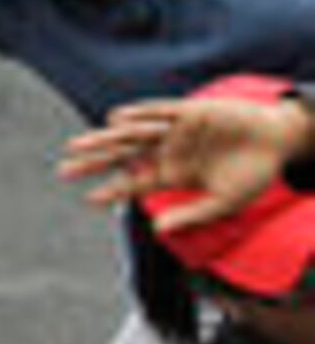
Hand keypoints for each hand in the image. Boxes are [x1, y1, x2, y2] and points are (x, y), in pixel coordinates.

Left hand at [57, 93, 314, 225]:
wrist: (279, 142)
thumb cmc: (252, 175)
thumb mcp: (224, 201)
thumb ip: (192, 215)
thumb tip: (157, 232)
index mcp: (172, 175)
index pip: (134, 183)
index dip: (112, 191)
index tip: (90, 200)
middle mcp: (166, 152)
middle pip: (122, 157)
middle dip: (93, 162)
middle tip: (64, 169)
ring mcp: (175, 131)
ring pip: (131, 135)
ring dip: (104, 140)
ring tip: (76, 145)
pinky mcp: (189, 112)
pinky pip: (158, 111)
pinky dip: (138, 115)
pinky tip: (116, 119)